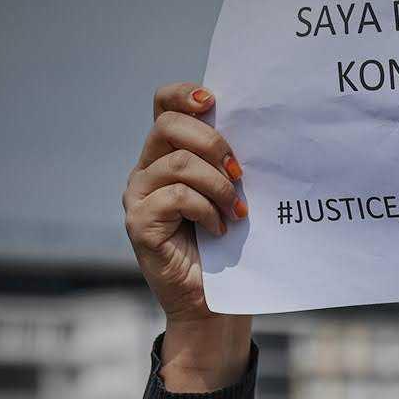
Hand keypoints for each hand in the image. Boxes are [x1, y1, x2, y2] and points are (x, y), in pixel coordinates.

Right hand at [124, 83, 251, 390]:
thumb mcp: (234, 196)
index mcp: (169, 155)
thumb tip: (260, 130)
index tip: (213, 101)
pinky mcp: (140, 224)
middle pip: (168, 124)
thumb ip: (232, 163)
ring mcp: (139, 197)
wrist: (217, 305)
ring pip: (177, 163)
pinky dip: (206, 211)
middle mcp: (147, 170)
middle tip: (240, 174)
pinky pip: (176, 197)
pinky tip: (220, 231)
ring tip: (236, 213)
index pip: (164, 104)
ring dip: (217, 185)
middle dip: (212, 142)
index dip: (185, 94)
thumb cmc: (232, 249)